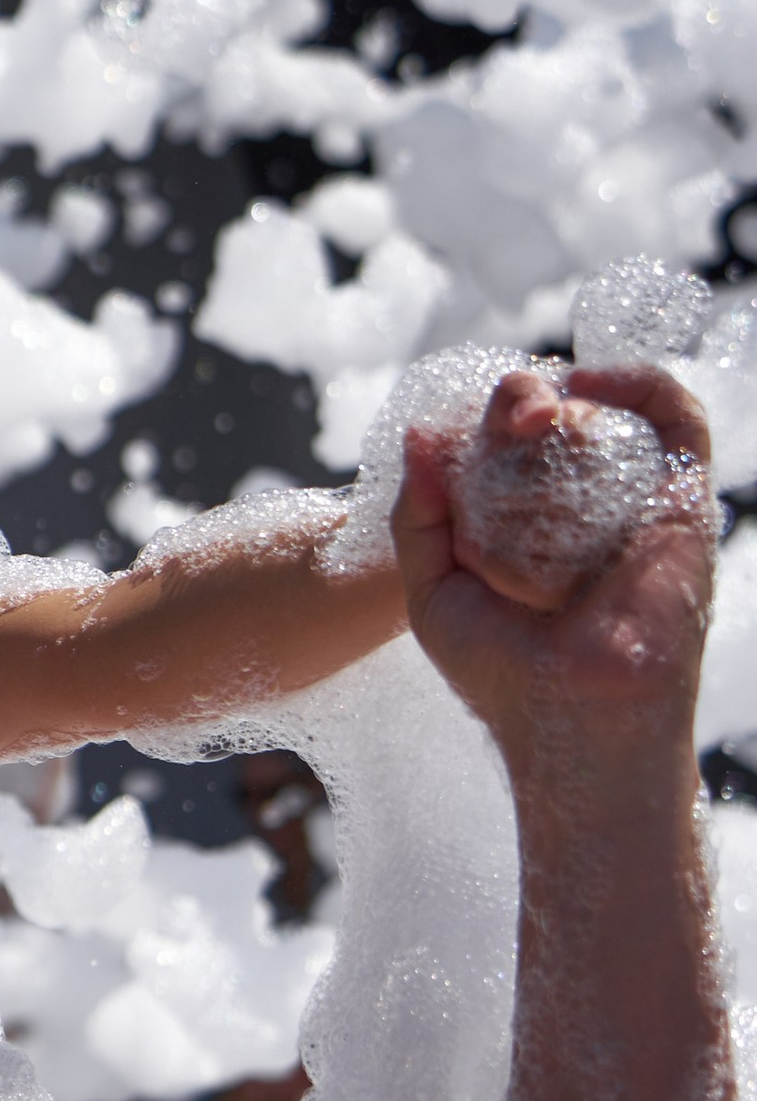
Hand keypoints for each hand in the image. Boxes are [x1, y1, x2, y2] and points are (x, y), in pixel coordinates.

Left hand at [396, 365, 712, 772]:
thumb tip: (419, 434)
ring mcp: (634, 501)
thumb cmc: (504, 676)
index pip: (506, 444)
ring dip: (562, 395)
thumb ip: (418, 516)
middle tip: (501, 418)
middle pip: (555, 417)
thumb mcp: (433, 591)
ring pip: (606, 410)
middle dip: (515, 400)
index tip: (448, 432)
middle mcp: (584, 509)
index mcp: (529, 527)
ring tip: (530, 417)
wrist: (573, 720)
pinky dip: (637, 380)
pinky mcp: (683, 498)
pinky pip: (676, 414)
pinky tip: (585, 387)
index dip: (477, 422)